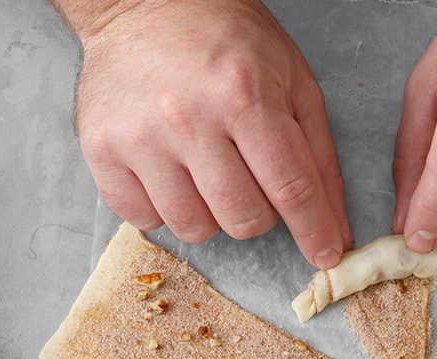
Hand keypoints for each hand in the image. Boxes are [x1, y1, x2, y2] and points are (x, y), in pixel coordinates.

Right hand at [66, 0, 351, 267]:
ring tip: (206, 170)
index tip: (326, 255)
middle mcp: (188, 118)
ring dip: (210, 212)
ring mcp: (139, 137)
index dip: (315, 232)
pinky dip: (164, 208)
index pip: (291, 189)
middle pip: (243, 219)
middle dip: (259, 212)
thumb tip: (335, 231)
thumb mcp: (292, 82)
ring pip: (194, 228)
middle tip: (250, 179)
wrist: (144, 3)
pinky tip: (169, 171)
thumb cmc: (227, 40)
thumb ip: (318, 158)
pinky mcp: (101, 150)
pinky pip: (145, 220)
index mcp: (244, 95)